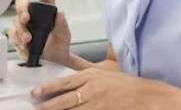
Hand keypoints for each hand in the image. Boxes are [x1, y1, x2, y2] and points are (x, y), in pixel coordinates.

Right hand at [8, 0, 71, 66]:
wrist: (54, 61)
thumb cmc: (59, 44)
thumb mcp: (64, 35)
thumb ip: (62, 25)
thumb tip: (60, 14)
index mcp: (47, 11)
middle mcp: (33, 15)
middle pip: (22, 3)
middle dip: (21, 9)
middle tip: (26, 18)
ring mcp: (24, 26)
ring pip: (16, 21)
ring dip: (21, 30)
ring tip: (28, 39)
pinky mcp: (18, 38)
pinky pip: (12, 35)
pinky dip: (17, 40)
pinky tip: (23, 45)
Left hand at [32, 68, 175, 109]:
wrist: (144, 96)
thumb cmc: (123, 84)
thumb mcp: (102, 74)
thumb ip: (84, 78)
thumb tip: (65, 84)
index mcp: (90, 76)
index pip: (65, 82)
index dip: (49, 88)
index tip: (35, 92)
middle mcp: (92, 89)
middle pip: (66, 100)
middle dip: (49, 106)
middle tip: (36, 108)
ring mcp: (97, 104)